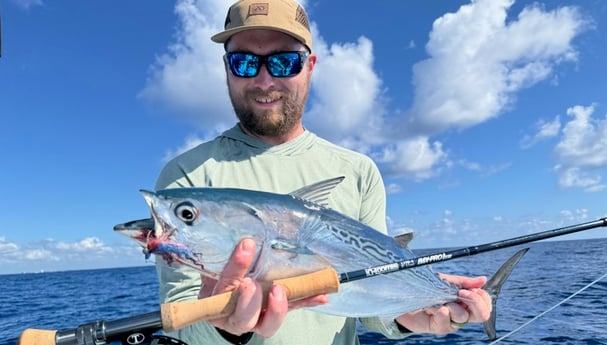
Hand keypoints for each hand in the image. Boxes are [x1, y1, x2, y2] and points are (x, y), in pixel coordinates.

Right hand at [198, 238, 327, 337]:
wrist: (221, 299)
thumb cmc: (218, 279)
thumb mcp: (215, 266)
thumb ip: (226, 255)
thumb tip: (244, 234)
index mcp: (215, 303)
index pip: (223, 287)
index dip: (234, 268)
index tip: (247, 245)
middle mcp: (235, 317)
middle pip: (243, 317)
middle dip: (250, 301)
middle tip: (254, 282)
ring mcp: (255, 320)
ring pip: (267, 324)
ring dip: (278, 307)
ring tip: (282, 289)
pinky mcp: (272, 316)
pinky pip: (290, 312)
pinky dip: (304, 303)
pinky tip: (320, 295)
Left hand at [395, 274, 490, 334]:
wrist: (405, 296)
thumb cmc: (428, 288)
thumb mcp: (446, 281)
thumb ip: (464, 282)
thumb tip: (483, 279)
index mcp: (467, 302)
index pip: (485, 304)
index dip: (482, 297)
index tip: (472, 289)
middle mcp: (462, 313)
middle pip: (482, 315)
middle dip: (474, 302)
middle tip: (461, 293)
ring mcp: (451, 322)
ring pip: (462, 317)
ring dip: (451, 305)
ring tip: (439, 300)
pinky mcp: (439, 327)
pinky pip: (446, 322)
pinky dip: (440, 312)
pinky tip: (434, 307)